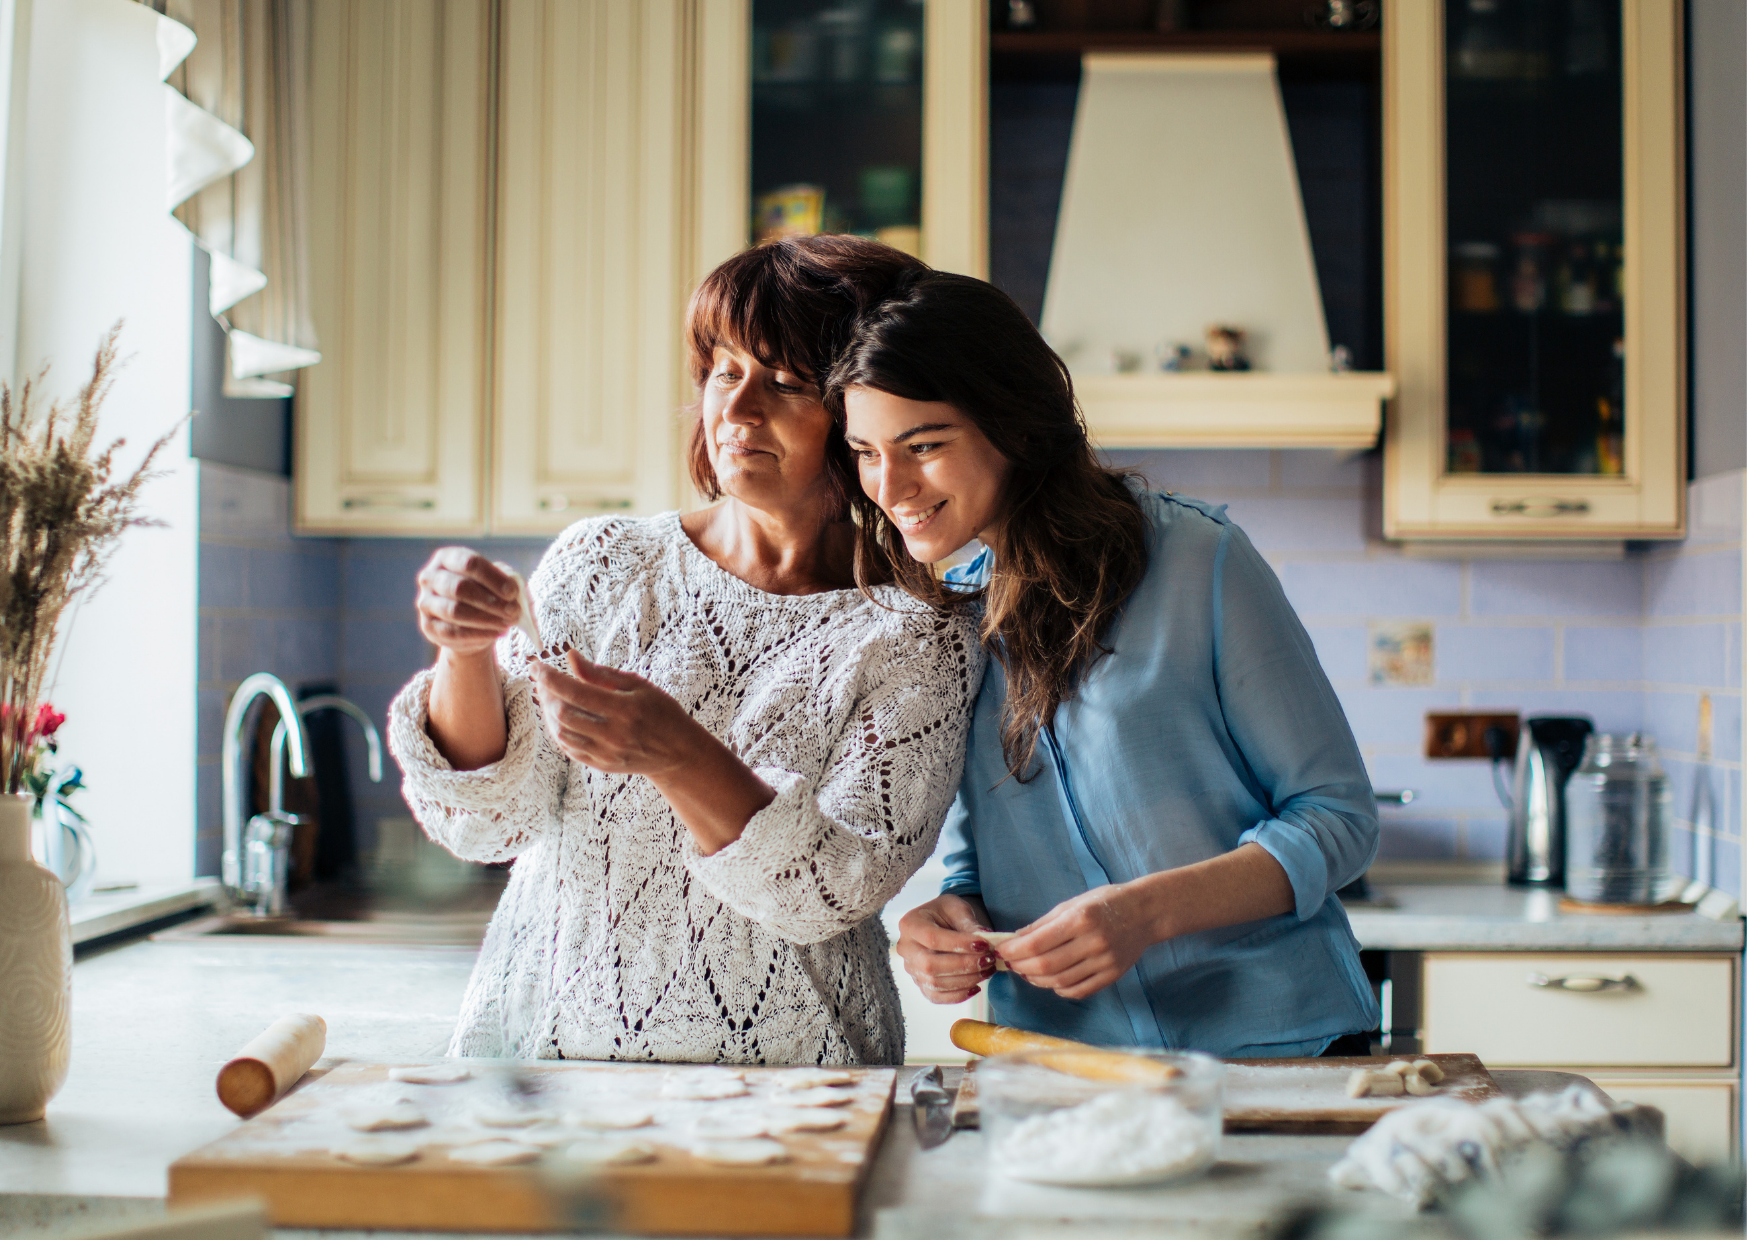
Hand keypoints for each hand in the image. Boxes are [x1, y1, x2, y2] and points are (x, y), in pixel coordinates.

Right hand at [416, 548, 519, 657]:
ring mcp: (425, 602)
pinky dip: (478, 634)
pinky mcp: (427, 626)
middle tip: (513, 611)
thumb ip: (504, 582)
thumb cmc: (484, 593)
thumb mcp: (496, 582)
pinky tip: (496, 633)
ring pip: (455, 611)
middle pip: (459, 587)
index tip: (513, 592)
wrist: (469, 622)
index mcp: (447, 558)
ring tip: (507, 623)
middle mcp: (430, 577)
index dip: (493, 578)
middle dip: (490, 601)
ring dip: (485, 619)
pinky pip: (452, 632)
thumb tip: (512, 592)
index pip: (469, 563)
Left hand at [532, 650, 706, 776]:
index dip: (550, 677)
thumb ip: (601, 673)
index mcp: (625, 709)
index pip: (575, 692)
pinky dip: (558, 731)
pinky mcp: (602, 765)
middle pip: (563, 714)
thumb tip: (571, 656)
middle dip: (546, 694)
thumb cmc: (661, 712)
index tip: (537, 665)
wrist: (678, 752)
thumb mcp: (638, 686)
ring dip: (548, 714)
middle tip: (542, 680)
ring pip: (561, 734)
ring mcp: (606, 753)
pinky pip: (569, 749)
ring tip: (549, 697)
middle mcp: (614, 734)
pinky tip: (560, 717)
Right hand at [895, 894, 996, 1003]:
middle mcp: (905, 949)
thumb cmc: (947, 914)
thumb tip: (985, 938)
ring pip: (935, 983)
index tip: (984, 944)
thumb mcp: (957, 909)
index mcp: (910, 924)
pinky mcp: (920, 984)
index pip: (932, 938)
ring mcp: (911, 969)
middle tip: (988, 960)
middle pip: (930, 964)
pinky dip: (958, 995)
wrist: (940, 924)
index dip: (959, 944)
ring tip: (987, 970)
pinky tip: (976, 986)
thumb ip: (969, 924)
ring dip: (966, 980)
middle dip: (964, 965)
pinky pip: (936, 997)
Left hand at [1000, 882, 1156, 1000]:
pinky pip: (1079, 990)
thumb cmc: (1105, 903)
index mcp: (1081, 919)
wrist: (1145, 912)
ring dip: (1037, 980)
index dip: (1015, 951)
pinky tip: (1051, 981)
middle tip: (1011, 963)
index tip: (1002, 951)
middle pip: (1046, 966)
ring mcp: (1105, 961)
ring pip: (1060, 981)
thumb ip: (1043, 923)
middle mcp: (1093, 942)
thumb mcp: (1072, 904)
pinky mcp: (1112, 975)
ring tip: (1027, 973)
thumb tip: (1015, 939)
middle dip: (1021, 967)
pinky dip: (1059, 989)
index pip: (1038, 943)